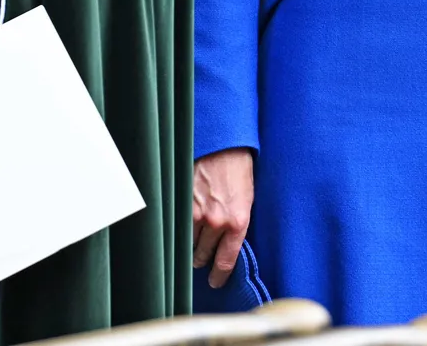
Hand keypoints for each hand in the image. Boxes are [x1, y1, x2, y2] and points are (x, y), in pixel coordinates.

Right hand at [192, 147, 254, 288]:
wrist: (223, 144)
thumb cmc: (239, 170)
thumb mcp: (248, 200)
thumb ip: (238, 224)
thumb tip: (228, 243)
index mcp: (238, 222)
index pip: (225, 261)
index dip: (219, 276)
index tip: (215, 282)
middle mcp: (216, 221)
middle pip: (203, 255)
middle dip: (202, 259)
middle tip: (201, 260)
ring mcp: (196, 212)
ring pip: (188, 242)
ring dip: (189, 245)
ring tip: (191, 242)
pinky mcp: (182, 201)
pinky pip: (178, 225)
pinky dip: (179, 229)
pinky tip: (180, 227)